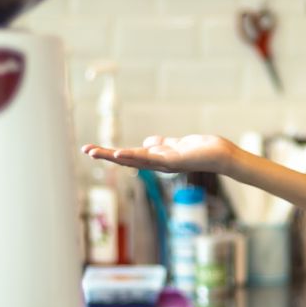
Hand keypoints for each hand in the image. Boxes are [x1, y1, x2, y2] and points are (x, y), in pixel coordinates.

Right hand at [82, 134, 237, 174]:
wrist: (220, 155)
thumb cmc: (201, 150)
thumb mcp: (176, 145)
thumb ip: (162, 144)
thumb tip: (147, 142)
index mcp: (156, 159)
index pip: (129, 156)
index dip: (111, 153)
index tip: (92, 149)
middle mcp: (157, 164)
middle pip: (126, 160)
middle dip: (106, 155)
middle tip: (85, 150)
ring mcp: (164, 164)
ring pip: (134, 160)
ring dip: (114, 156)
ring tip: (96, 152)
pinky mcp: (173, 160)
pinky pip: (151, 158)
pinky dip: (135, 156)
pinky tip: (121, 153)